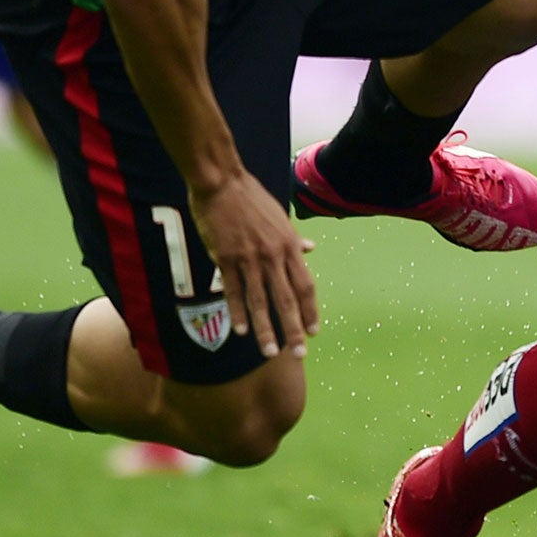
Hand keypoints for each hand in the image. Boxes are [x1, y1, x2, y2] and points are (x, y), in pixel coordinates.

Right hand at [189, 169, 318, 358]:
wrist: (222, 183)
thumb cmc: (252, 198)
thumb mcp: (280, 217)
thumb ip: (294, 238)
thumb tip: (311, 249)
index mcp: (289, 245)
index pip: (305, 285)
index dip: (310, 311)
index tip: (313, 332)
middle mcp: (273, 254)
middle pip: (287, 299)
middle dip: (294, 329)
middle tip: (298, 354)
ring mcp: (249, 257)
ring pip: (260, 301)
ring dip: (265, 329)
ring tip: (270, 351)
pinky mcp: (226, 258)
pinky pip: (233, 291)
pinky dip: (238, 312)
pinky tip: (241, 330)